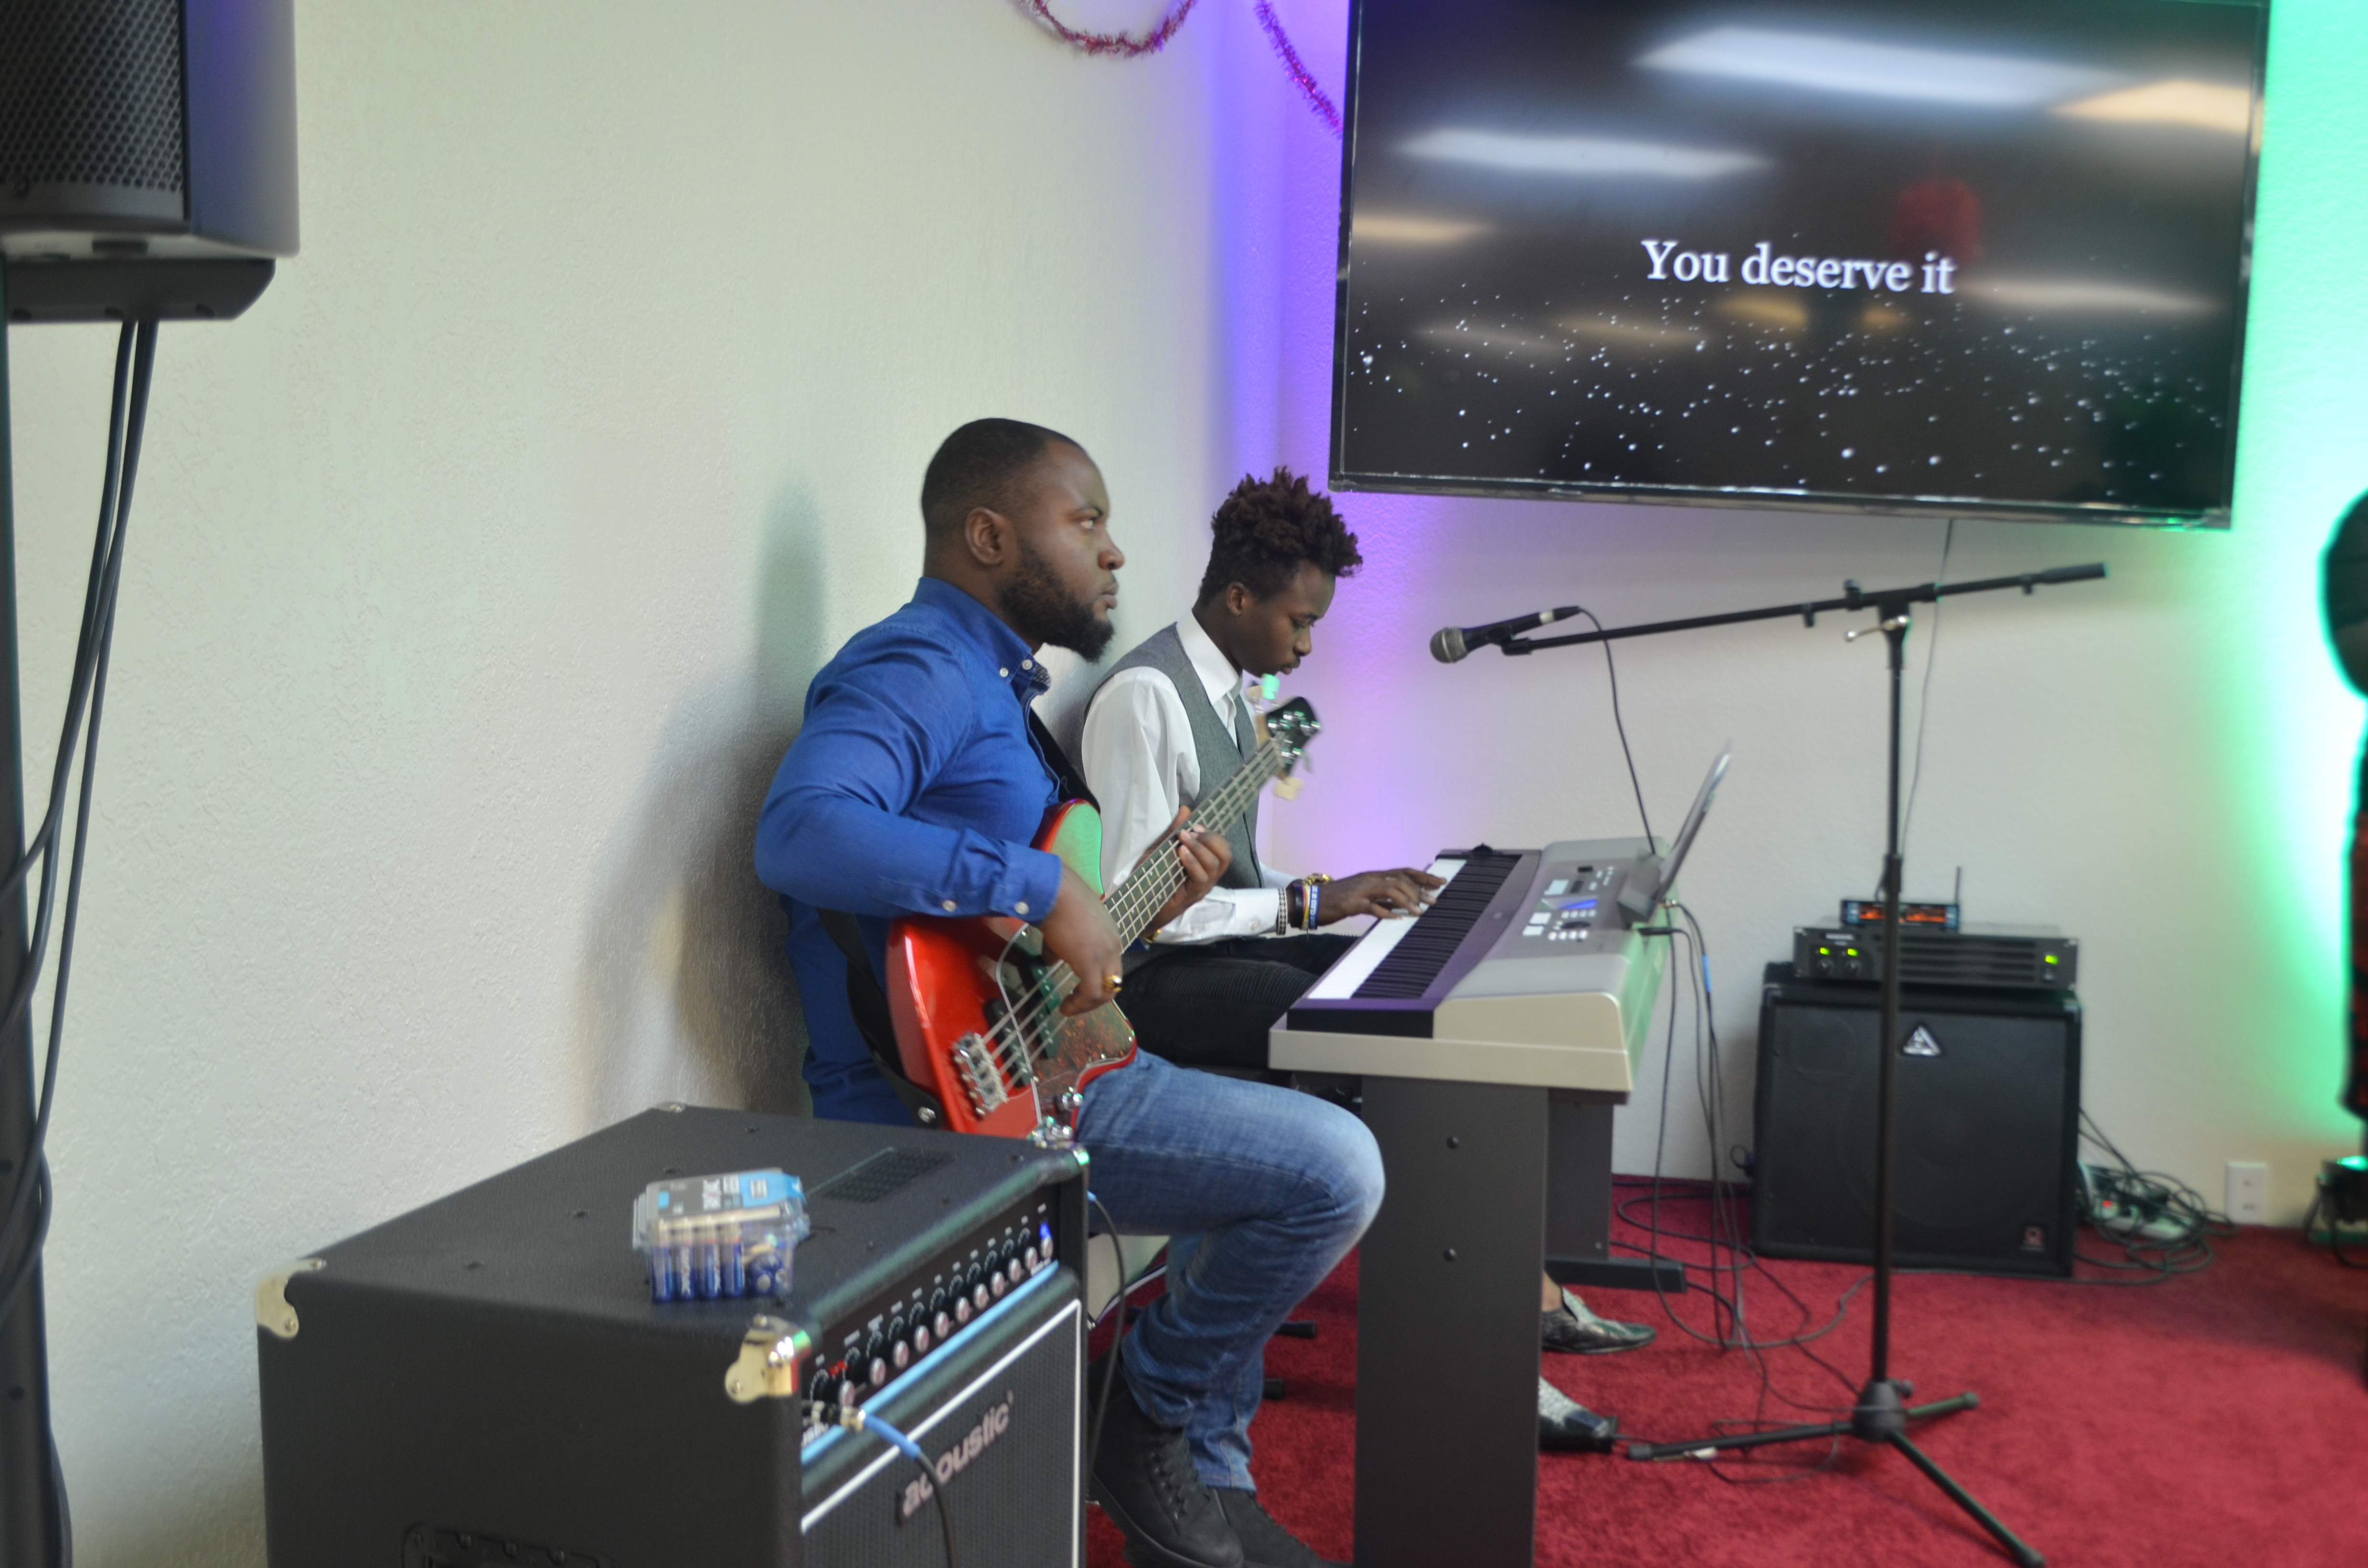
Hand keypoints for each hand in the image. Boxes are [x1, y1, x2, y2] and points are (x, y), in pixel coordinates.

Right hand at [1038, 861, 1126, 1016]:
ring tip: (1069, 1008)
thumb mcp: (1065, 925)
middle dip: (1096, 998)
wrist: (1055, 892)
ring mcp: (1105, 956)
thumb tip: (1049, 960)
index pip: (1111, 967)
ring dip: (1087, 1005)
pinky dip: (1079, 1005)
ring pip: (1106, 992)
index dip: (1097, 981)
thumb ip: (1061, 946)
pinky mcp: (1091, 965)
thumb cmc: (1058, 901)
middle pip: (1113, 983)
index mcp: (1110, 936)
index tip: (1079, 990)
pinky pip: (1091, 994)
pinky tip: (1065, 1008)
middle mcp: (1113, 947)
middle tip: (1076, 1004)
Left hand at [1141, 807, 1232, 930]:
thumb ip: (1173, 832)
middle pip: (1225, 856)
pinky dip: (1192, 862)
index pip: (1222, 848)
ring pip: (1214, 865)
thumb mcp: (1160, 850)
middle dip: (1211, 839)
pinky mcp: (1191, 896)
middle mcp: (1208, 877)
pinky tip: (1181, 853)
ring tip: (1183, 839)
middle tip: (1193, 831)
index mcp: (1203, 866)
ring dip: (1200, 848)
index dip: (1214, 835)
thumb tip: (1186, 809)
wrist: (1138, 907)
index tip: (1196, 825)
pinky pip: (1200, 878)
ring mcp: (1201, 888)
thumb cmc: (1151, 878)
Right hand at [1320, 867, 1445, 923]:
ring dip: (1407, 901)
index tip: (1440, 882)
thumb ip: (1382, 897)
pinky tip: (1396, 919)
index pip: (1404, 872)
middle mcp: (1370, 879)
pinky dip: (1385, 912)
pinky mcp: (1352, 903)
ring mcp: (1361, 890)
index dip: (1423, 876)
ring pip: (1389, 890)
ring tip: (1419, 913)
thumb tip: (1402, 905)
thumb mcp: (1364, 895)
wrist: (1313, 900)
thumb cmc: (1340, 899)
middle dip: (1420, 890)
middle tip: (1433, 902)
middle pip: (1400, 880)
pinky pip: (1372, 907)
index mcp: (1374, 876)